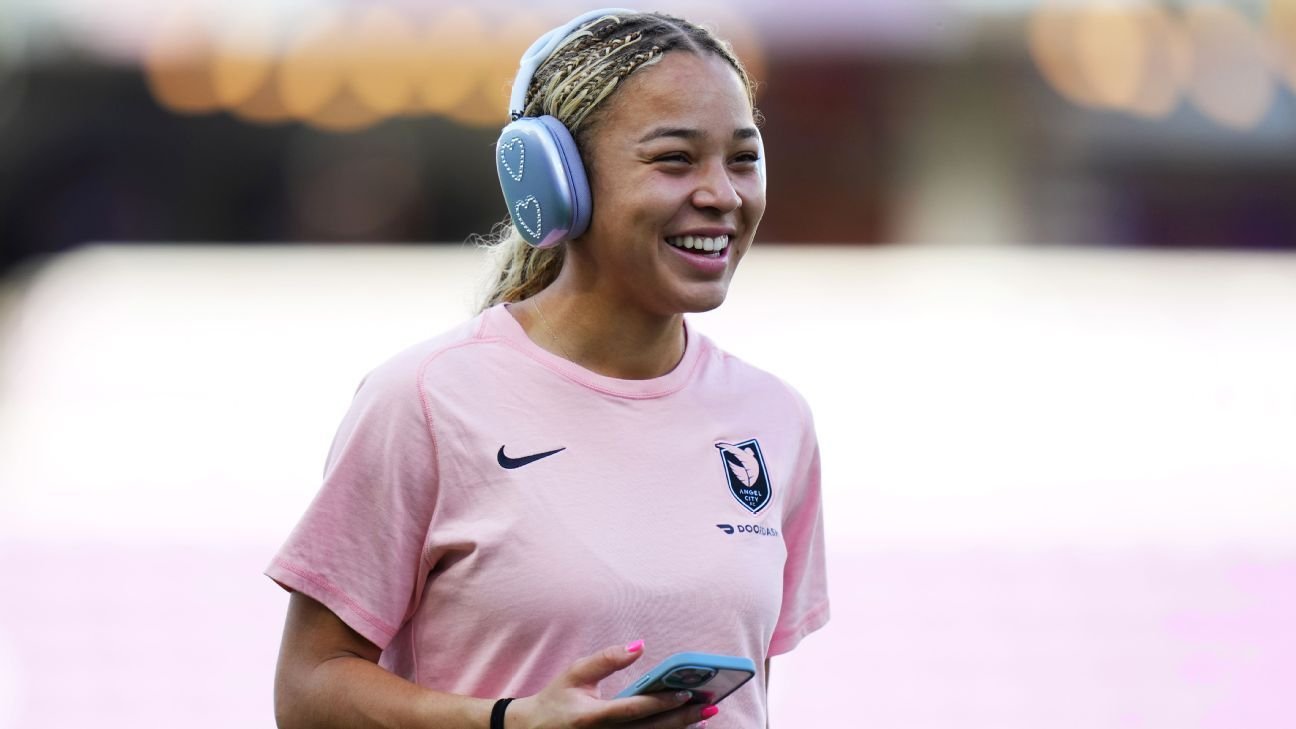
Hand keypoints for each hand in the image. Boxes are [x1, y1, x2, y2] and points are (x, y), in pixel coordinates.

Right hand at [507, 641, 719, 728]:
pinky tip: (685, 726)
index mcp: (593, 717)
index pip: (633, 710)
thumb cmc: (556, 700)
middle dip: (683, 719)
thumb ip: (607, 659)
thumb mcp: (575, 673)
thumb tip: (639, 645)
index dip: (660, 702)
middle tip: (709, 705)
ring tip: (705, 715)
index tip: (686, 693)